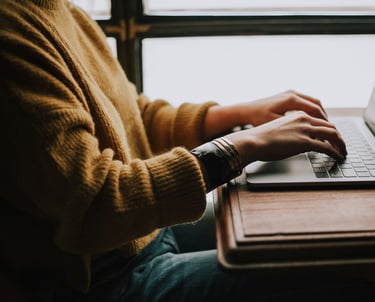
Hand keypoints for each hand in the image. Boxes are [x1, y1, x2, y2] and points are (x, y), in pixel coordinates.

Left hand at [203, 90, 327, 139]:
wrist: (245, 111)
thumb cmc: (257, 119)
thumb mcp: (276, 125)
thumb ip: (292, 129)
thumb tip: (309, 136)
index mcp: (291, 100)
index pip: (316, 110)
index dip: (324, 122)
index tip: (330, 132)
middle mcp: (292, 94)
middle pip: (317, 105)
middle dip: (324, 118)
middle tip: (330, 130)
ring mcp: (290, 93)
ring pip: (312, 102)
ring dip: (319, 114)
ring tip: (323, 126)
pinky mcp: (287, 96)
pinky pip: (305, 102)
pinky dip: (311, 111)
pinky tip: (311, 121)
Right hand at [226, 111, 346, 164]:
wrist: (253, 140)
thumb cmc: (260, 136)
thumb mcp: (278, 128)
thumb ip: (291, 130)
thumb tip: (295, 140)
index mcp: (297, 114)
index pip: (320, 119)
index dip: (329, 128)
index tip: (331, 136)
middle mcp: (304, 118)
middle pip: (330, 125)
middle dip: (338, 136)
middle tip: (341, 144)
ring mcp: (305, 129)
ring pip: (332, 134)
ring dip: (340, 143)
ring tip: (342, 151)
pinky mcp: (305, 142)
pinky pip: (327, 147)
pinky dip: (335, 152)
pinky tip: (337, 157)